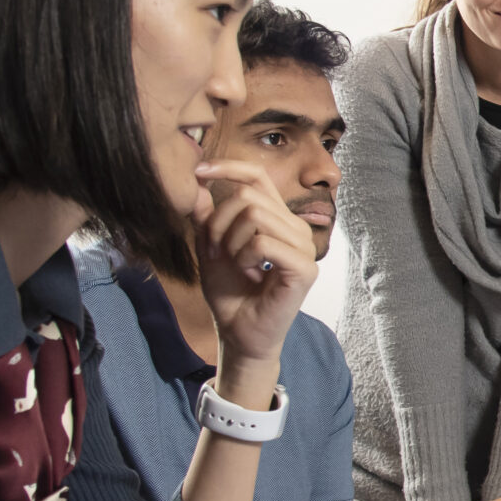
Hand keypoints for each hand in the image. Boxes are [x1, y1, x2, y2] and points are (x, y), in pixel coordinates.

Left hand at [192, 158, 317, 378]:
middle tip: (215, 251)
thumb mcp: (210, 247)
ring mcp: (304, 247)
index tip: (198, 171)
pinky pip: (264, 242)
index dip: (228, 167)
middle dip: (219, 222)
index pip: (258, 176)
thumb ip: (206, 216)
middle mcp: (295, 227)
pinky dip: (245, 257)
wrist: (239, 333)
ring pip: (255, 215)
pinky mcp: (304, 268)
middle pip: (248, 196)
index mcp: (277, 218)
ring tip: (235, 264)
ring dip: (231, 241)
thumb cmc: (230, 293)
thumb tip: (196, 183)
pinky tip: (250, 274)